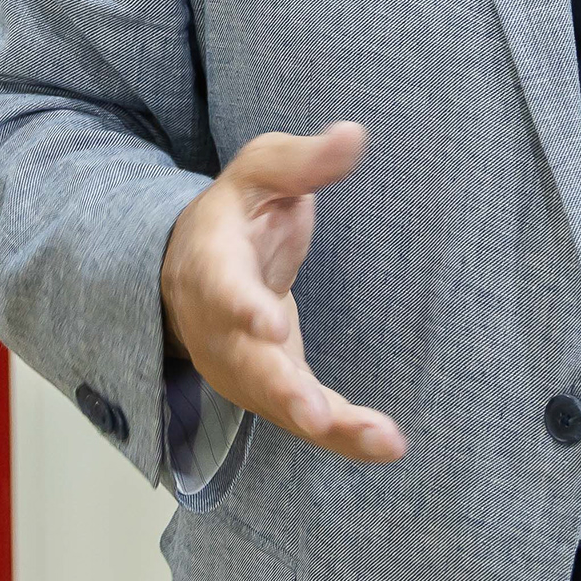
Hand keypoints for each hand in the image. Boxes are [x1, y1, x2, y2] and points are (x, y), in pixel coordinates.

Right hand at [158, 124, 406, 464]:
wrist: (193, 268)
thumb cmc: (237, 214)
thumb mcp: (261, 172)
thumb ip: (303, 161)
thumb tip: (354, 135)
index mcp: (212, 263)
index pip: (221, 287)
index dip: (241, 307)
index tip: (268, 323)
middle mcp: (220, 326)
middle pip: (246, 364)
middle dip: (281, 389)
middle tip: (313, 413)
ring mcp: (244, 364)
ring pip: (280, 403)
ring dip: (327, 426)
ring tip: (378, 439)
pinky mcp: (273, 388)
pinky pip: (308, 417)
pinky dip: (345, 436)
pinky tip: (387, 445)